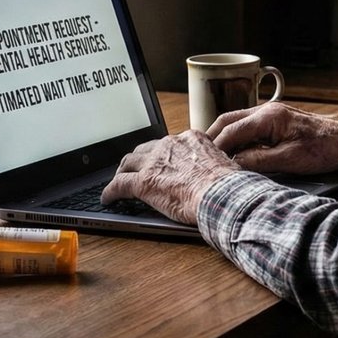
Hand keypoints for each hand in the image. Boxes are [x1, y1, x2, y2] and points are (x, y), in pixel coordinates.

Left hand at [100, 130, 239, 224]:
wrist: (222, 195)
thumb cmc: (229, 186)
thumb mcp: (222, 164)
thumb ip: (211, 164)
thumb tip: (213, 175)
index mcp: (190, 138)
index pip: (168, 144)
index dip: (160, 154)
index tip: (160, 160)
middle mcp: (170, 145)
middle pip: (144, 149)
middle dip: (137, 160)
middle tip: (133, 169)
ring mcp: (154, 163)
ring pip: (128, 163)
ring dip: (122, 172)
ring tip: (118, 180)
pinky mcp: (143, 182)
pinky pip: (119, 185)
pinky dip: (111, 192)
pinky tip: (108, 198)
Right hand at [207, 102, 337, 174]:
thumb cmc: (323, 150)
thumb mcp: (288, 160)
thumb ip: (258, 161)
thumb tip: (232, 166)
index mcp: (268, 117)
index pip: (231, 131)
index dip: (215, 148)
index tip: (202, 162)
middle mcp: (267, 110)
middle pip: (228, 121)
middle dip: (211, 138)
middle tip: (198, 156)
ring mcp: (271, 114)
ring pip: (237, 122)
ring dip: (223, 137)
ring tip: (211, 156)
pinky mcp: (276, 121)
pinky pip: (248, 126)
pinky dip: (237, 138)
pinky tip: (234, 152)